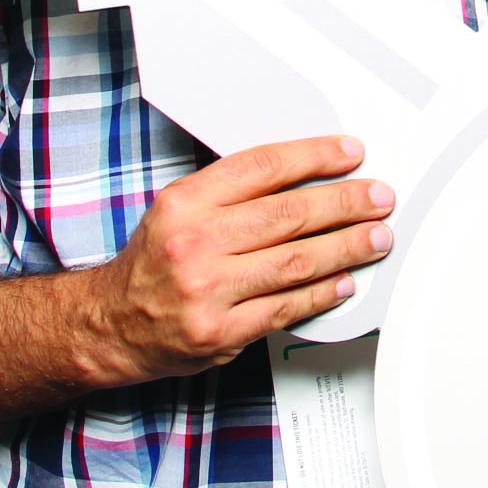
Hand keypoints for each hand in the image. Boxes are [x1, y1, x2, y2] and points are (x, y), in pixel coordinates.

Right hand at [74, 134, 395, 382]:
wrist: (109, 325)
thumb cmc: (151, 264)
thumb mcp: (177, 210)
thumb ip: (232, 194)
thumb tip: (304, 178)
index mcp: (185, 203)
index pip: (262, 168)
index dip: (313, 157)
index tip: (350, 154)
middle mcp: (195, 243)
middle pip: (288, 214)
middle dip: (345, 203)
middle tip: (378, 197)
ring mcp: (208, 291)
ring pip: (296, 262)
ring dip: (347, 247)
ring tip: (376, 237)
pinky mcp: (221, 333)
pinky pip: (286, 307)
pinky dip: (322, 293)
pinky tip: (345, 280)